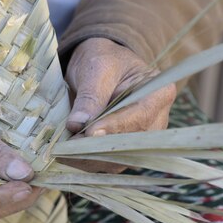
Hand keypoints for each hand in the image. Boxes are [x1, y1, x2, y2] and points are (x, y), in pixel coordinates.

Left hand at [64, 38, 175, 172]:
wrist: (101, 66)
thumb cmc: (103, 60)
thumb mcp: (96, 68)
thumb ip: (90, 96)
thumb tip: (78, 125)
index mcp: (159, 93)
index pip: (139, 116)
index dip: (113, 128)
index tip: (87, 133)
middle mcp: (157, 120)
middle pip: (130, 143)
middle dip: (97, 147)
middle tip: (66, 147)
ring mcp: (143, 139)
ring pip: (119, 158)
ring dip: (89, 159)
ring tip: (63, 152)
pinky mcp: (126, 150)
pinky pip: (109, 162)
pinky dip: (88, 161)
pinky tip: (68, 155)